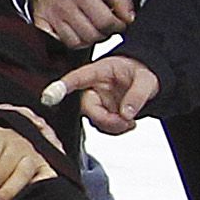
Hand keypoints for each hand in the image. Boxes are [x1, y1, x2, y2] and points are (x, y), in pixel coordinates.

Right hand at [29, 0, 137, 46]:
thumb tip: (129, 19)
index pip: (106, 23)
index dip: (117, 27)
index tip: (118, 24)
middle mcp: (66, 7)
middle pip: (91, 36)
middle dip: (104, 34)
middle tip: (104, 26)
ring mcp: (51, 16)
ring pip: (76, 43)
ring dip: (88, 39)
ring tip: (91, 28)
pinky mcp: (40, 22)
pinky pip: (58, 42)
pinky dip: (69, 41)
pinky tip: (75, 31)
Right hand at [41, 55, 159, 136]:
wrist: (150, 79)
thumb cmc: (144, 70)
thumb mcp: (147, 78)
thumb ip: (138, 94)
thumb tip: (126, 113)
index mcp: (100, 70)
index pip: (78, 78)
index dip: (62, 87)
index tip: (48, 96)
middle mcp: (94, 86)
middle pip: (86, 106)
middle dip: (104, 119)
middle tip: (124, 122)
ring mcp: (98, 100)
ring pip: (94, 120)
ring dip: (112, 126)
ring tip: (130, 122)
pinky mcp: (103, 112)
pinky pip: (103, 126)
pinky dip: (116, 129)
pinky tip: (128, 123)